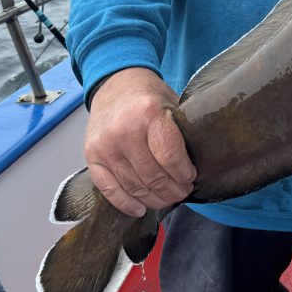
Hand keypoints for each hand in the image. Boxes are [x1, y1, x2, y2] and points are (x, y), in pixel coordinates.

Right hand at [83, 67, 195, 216]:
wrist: (114, 83)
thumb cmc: (147, 95)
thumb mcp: (171, 102)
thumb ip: (181, 131)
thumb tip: (200, 162)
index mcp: (148, 113)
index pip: (170, 157)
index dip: (184, 173)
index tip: (191, 176)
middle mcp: (123, 131)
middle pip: (153, 176)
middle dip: (173, 190)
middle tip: (183, 192)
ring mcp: (105, 146)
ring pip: (134, 187)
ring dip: (154, 199)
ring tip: (167, 198)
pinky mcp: (92, 157)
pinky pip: (109, 190)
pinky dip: (126, 203)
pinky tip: (140, 208)